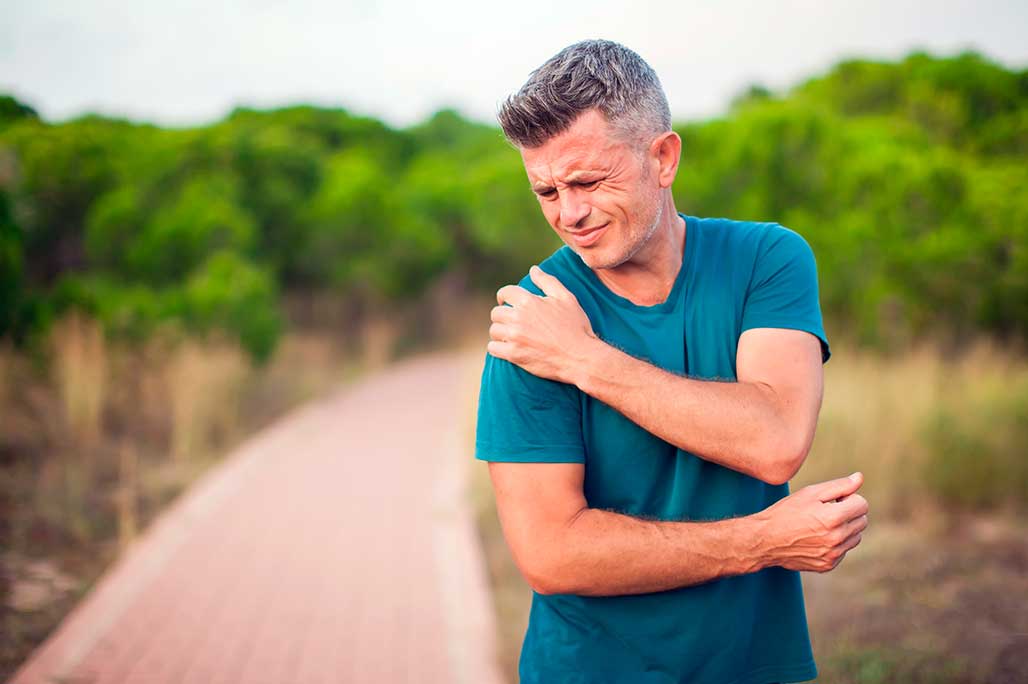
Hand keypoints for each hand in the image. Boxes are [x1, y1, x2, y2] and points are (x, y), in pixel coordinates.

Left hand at [487, 265, 598, 384]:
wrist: (580, 357)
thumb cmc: (576, 327)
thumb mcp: (566, 299)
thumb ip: (548, 281)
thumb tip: (533, 269)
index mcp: (529, 301)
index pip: (505, 293)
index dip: (504, 296)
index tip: (505, 301)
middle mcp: (518, 317)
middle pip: (496, 313)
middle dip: (503, 316)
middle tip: (511, 322)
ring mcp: (515, 337)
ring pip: (494, 330)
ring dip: (501, 332)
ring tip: (511, 335)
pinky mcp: (513, 354)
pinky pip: (492, 348)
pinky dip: (498, 347)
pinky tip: (507, 347)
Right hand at [755, 472, 868, 572]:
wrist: (765, 539)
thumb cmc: (786, 512)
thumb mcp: (810, 493)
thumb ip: (839, 485)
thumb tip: (860, 478)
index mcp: (833, 517)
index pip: (862, 504)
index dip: (849, 498)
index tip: (834, 499)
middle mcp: (836, 538)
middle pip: (862, 521)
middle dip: (849, 513)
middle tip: (827, 510)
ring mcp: (833, 554)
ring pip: (855, 537)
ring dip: (845, 528)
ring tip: (822, 524)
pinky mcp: (828, 565)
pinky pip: (843, 551)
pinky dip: (836, 543)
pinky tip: (817, 538)